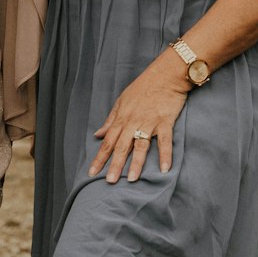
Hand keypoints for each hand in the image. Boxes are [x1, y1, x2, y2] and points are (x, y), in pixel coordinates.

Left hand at [88, 52, 189, 183]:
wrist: (164, 74)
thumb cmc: (143, 87)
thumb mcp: (121, 101)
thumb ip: (111, 120)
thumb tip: (98, 134)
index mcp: (122, 118)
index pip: (108, 141)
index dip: (100, 158)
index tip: (92, 173)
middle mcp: (133, 122)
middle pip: (122, 146)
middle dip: (114, 164)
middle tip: (109, 181)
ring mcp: (149, 122)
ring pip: (141, 145)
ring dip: (136, 162)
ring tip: (131, 179)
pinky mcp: (165, 121)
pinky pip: (164, 140)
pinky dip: (165, 154)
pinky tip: (165, 169)